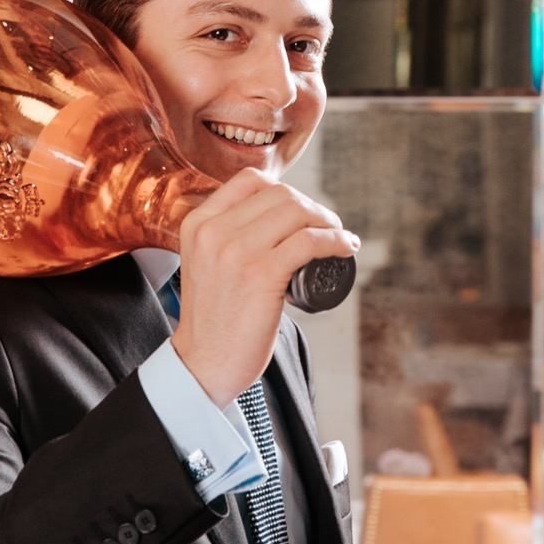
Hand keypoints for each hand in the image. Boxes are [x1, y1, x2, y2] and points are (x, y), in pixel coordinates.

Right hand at [168, 168, 358, 406]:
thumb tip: (265, 222)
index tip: (300, 212)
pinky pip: (310, 241)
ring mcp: (236, 251)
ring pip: (296, 211)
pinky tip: (345, 247)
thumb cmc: (212, 321)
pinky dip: (336, 240)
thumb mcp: (203, 264)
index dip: (285, 190)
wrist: (203, 363)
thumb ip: (221, 240)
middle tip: (326, 228)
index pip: (250, 180)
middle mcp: (213, 231)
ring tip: (338, 238)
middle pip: (280, 194)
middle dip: (312, 207)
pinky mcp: (261, 274)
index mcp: (197, 224)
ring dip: (328, 220)